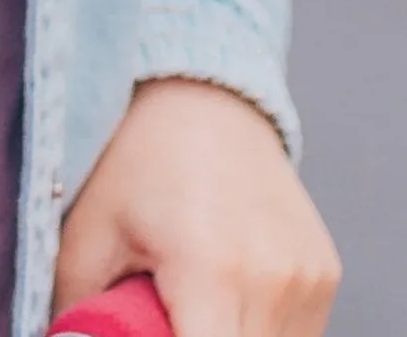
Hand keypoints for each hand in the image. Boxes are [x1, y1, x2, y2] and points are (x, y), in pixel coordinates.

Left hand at [52, 78, 338, 336]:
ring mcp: (308, 278)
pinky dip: (259, 329)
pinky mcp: (325, 274)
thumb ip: (81, 312)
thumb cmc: (138, 157)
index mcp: (211, 273)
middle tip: (166, 309)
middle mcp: (273, 281)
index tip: (150, 330)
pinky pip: (296, 333)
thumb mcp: (88, 231)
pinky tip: (225, 292)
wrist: (202, 93)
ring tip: (194, 298)